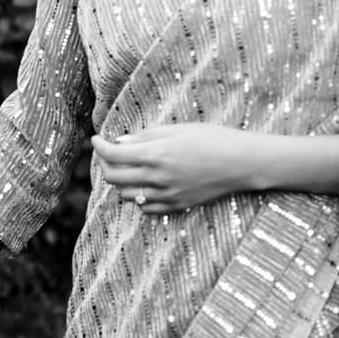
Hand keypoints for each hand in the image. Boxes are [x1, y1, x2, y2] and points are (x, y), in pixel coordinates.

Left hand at [92, 123, 252, 213]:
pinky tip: (143, 185)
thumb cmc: (213, 138)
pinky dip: (137, 198)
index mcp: (156, 154)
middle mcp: (158, 177)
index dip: (99, 146)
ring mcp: (167, 194)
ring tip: (126, 168)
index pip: (113, 154)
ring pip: (126, 195)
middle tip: (108, 153)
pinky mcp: (177, 205)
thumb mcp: (178, 130)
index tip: (96, 139)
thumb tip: (120, 142)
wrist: (242, 163)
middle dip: (105, 164)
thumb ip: (147, 136)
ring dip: (120, 182)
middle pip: (114, 177)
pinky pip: (146, 208)